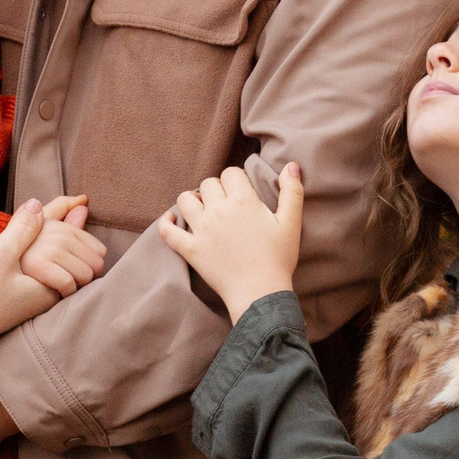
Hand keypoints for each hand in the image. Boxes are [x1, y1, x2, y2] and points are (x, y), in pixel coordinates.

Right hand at [0, 200, 101, 341]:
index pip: (81, 257)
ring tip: (61, 224)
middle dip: (78, 241)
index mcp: (52, 286)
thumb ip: (22, 228)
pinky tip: (30, 248)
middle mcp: (49, 296)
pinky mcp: (21, 302)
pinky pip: (44, 274)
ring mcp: (35, 301)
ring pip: (61, 270)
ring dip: (62, 250)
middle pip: (76, 265)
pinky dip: (45, 259)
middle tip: (77, 209)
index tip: (80, 204)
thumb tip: (38, 202)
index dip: (80, 231)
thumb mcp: (0, 255)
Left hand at [157, 163, 302, 322]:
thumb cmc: (278, 259)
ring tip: (204, 210)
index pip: (230, 173)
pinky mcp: (190, 249)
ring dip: (193, 201)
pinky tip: (173, 219)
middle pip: (209, 183)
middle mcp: (219, 210)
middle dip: (217, 190)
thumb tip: (292, 165)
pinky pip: (167, 231)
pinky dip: (166, 222)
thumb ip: (292, 191)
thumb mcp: (291, 223)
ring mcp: (201, 230)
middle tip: (227, 205)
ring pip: (185, 199)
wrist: (261, 293)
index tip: (242, 193)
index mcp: (243, 201)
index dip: (236, 180)